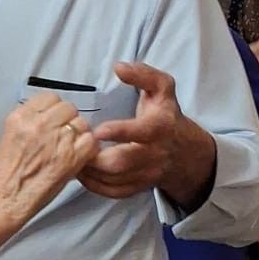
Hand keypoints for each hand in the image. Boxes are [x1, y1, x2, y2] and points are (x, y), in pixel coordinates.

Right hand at [0, 91, 98, 225]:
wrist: (5, 199)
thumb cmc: (7, 174)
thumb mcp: (10, 136)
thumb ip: (31, 122)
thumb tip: (50, 116)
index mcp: (21, 117)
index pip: (50, 97)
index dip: (55, 109)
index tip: (55, 119)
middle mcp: (39, 124)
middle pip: (68, 108)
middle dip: (68, 121)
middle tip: (64, 135)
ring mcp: (56, 140)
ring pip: (81, 123)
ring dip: (79, 134)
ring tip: (70, 148)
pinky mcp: (70, 157)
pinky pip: (91, 141)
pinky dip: (89, 148)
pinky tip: (79, 156)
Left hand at [80, 60, 201, 201]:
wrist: (186, 152)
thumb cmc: (166, 116)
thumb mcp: (163, 89)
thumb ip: (144, 74)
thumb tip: (119, 67)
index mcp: (160, 127)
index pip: (140, 132)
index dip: (119, 132)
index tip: (97, 130)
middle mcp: (154, 154)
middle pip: (122, 163)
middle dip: (95, 158)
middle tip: (75, 146)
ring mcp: (146, 174)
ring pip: (114, 180)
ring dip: (90, 172)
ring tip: (72, 157)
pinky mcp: (139, 187)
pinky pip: (114, 192)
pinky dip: (95, 185)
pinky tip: (81, 172)